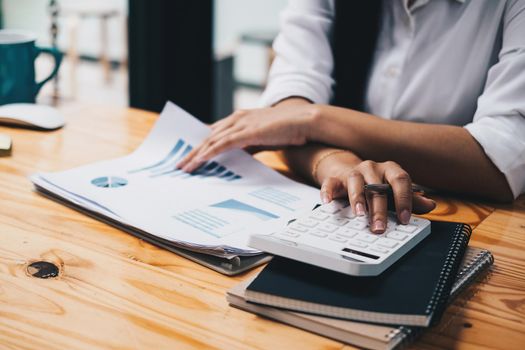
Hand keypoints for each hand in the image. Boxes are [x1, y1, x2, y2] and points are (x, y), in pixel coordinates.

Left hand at [177, 102, 317, 171]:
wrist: (304, 121)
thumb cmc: (288, 129)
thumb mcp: (263, 138)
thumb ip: (249, 145)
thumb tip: (239, 156)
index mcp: (241, 118)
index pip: (215, 132)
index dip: (202, 144)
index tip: (191, 155)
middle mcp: (237, 118)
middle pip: (208, 136)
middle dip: (193, 151)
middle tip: (180, 164)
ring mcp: (241, 124)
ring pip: (211, 140)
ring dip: (196, 154)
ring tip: (184, 167)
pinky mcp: (247, 132)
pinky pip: (222, 144)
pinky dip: (209, 152)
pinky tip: (199, 161)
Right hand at [314, 150, 435, 233]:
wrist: (350, 175)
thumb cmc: (376, 186)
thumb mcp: (394, 193)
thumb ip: (411, 199)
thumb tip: (431, 205)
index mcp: (390, 170)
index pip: (400, 180)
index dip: (404, 199)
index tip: (404, 218)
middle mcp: (372, 167)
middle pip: (377, 187)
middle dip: (379, 210)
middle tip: (379, 228)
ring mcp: (353, 172)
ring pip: (355, 182)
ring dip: (357, 199)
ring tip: (359, 215)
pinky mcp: (335, 178)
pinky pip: (330, 183)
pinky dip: (328, 193)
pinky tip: (328, 203)